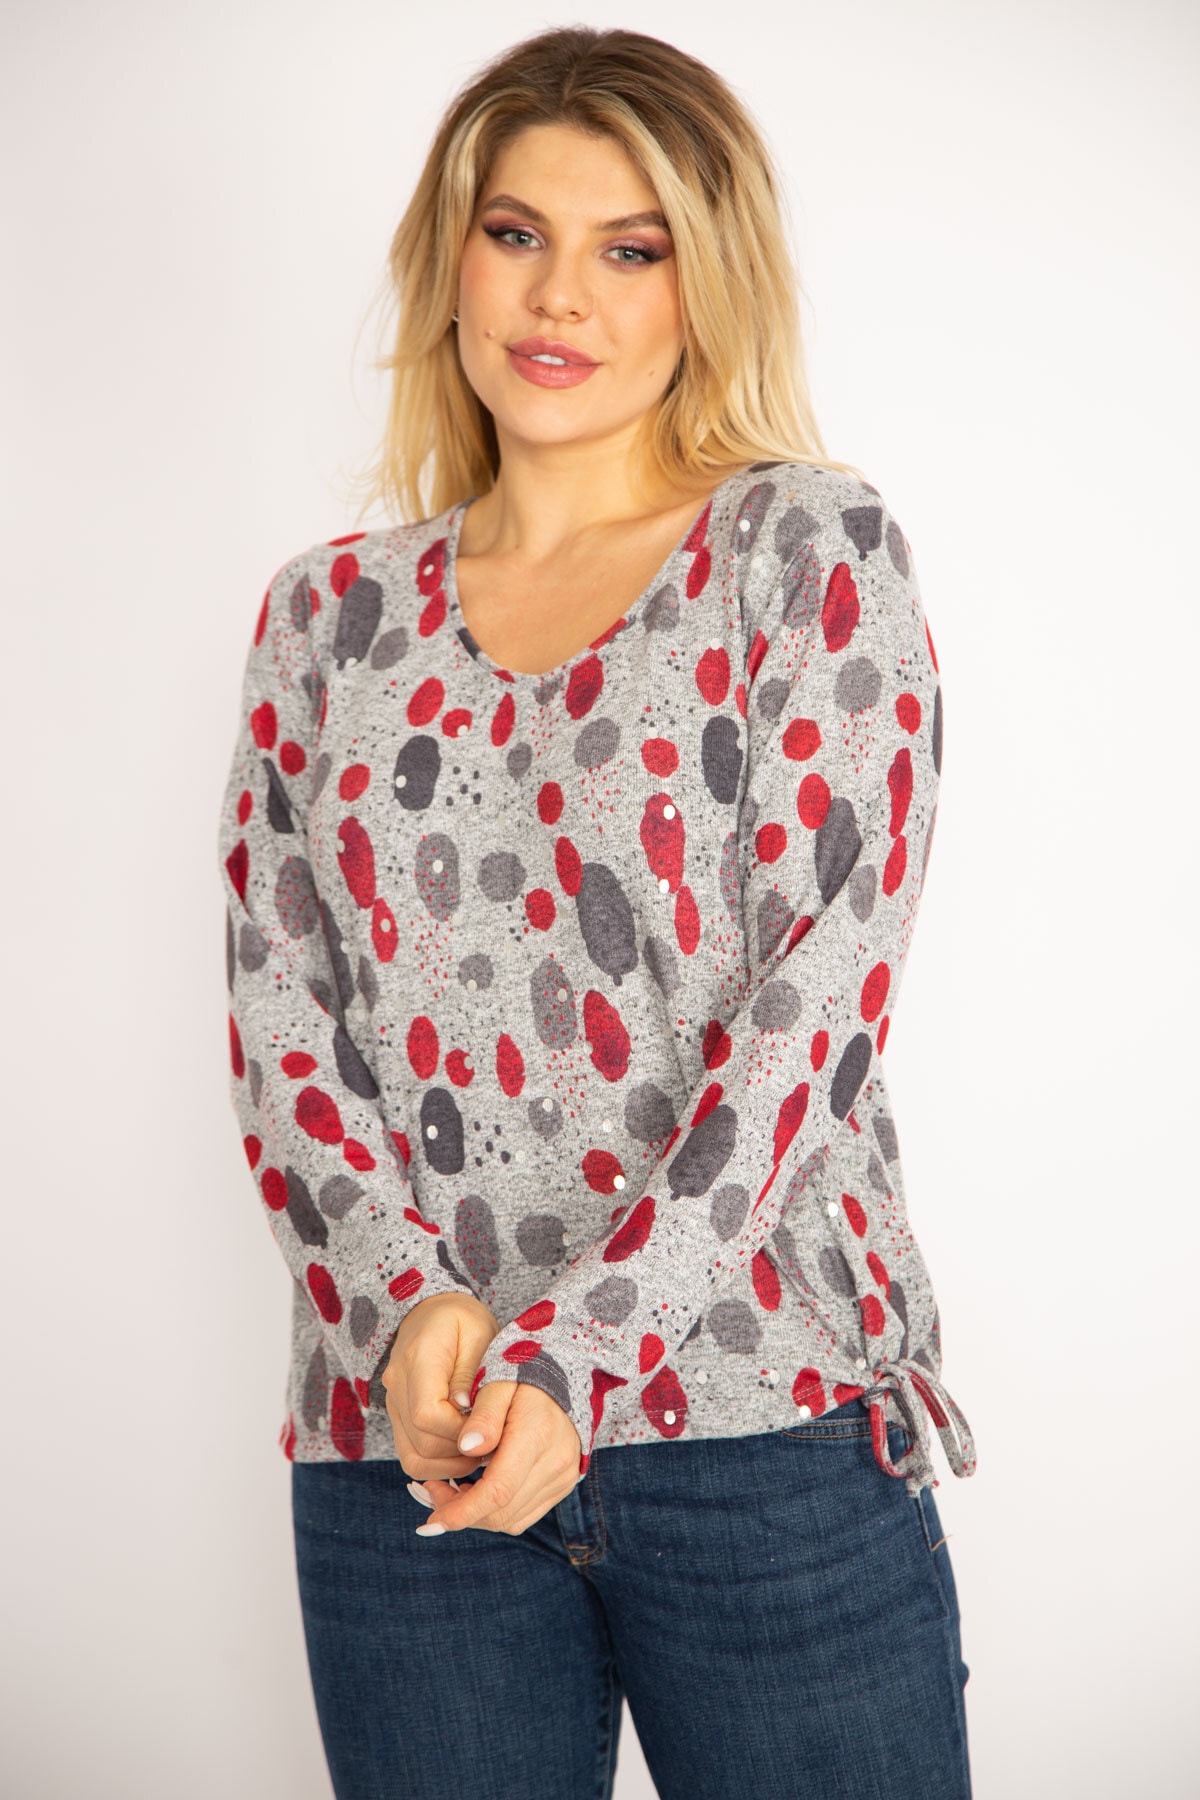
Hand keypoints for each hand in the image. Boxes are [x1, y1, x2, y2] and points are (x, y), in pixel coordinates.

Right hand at [381, 1292, 500, 1478]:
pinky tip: (464, 1448)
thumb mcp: (480, 1333)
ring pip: (414, 1457)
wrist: (431, 1312)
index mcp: (418, 1358)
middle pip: (422, 1442)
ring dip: (451, 1464)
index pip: (427, 1414)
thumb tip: (464, 1408)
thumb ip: (472, 1373)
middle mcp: (397, 1384)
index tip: (487, 1423)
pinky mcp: (398, 1417)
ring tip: (480, 1446)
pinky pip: (412, 1455)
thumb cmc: (462, 1320)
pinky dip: (438, 1463)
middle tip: (493, 1441)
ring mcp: (393, 1403)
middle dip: (461, 1450)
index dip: (460, 1430)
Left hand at [415, 1377, 583, 1536]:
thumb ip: (483, 1415)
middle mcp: (555, 1462)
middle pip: (501, 1511)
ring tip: (451, 1490)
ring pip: (510, 1519)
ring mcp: (561, 1477)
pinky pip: (522, 1515)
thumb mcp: (499, 1383)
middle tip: (432, 1491)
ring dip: (476, 1514)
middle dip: (460, 1512)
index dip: (462, 1511)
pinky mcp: (561, 1485)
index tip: (431, 1521)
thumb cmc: (523, 1376)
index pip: (497, 1490)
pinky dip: (495, 1512)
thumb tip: (465, 1448)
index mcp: (536, 1434)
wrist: (564, 1378)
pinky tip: (477, 1491)